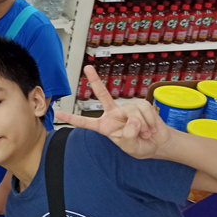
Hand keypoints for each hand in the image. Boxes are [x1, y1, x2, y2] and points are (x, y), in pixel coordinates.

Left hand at [55, 65, 172, 159]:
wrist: (158, 143)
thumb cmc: (141, 146)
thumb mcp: (130, 148)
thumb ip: (128, 137)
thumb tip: (131, 119)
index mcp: (105, 126)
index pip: (85, 122)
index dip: (72, 119)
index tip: (58, 114)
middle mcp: (113, 114)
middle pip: (102, 94)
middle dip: (95, 79)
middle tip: (87, 67)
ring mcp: (126, 107)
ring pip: (131, 111)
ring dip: (141, 126)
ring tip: (145, 133)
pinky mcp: (141, 104)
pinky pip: (143, 109)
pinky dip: (149, 121)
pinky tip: (151, 128)